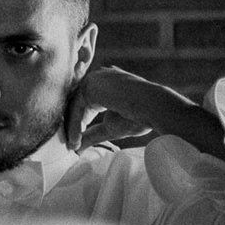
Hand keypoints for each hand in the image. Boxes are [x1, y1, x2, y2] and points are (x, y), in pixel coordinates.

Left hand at [67, 65, 224, 161]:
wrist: (153, 108)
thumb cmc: (139, 116)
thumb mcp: (110, 127)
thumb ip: (92, 134)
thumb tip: (77, 147)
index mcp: (107, 84)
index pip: (85, 104)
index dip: (79, 123)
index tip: (76, 141)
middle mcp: (99, 77)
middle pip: (77, 104)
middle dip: (72, 126)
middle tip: (71, 144)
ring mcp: (95, 78)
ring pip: (75, 106)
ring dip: (73, 128)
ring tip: (73, 146)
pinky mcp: (91, 83)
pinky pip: (77, 106)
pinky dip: (75, 125)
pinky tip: (76, 140)